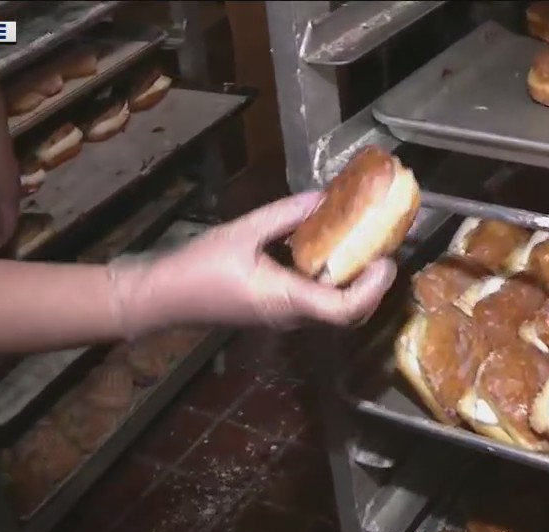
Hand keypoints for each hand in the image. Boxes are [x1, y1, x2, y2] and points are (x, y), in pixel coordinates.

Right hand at [110, 191, 398, 334]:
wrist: (162, 298)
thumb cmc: (197, 267)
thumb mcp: (242, 232)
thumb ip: (285, 215)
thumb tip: (323, 197)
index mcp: (285, 300)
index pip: (344, 309)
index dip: (373, 289)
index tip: (386, 261)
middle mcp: (292, 316)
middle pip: (348, 314)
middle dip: (372, 286)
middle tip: (383, 251)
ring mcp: (285, 318)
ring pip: (335, 312)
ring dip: (356, 285)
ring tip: (366, 248)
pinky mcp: (278, 312)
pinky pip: (317, 304)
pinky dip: (335, 283)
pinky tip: (333, 253)